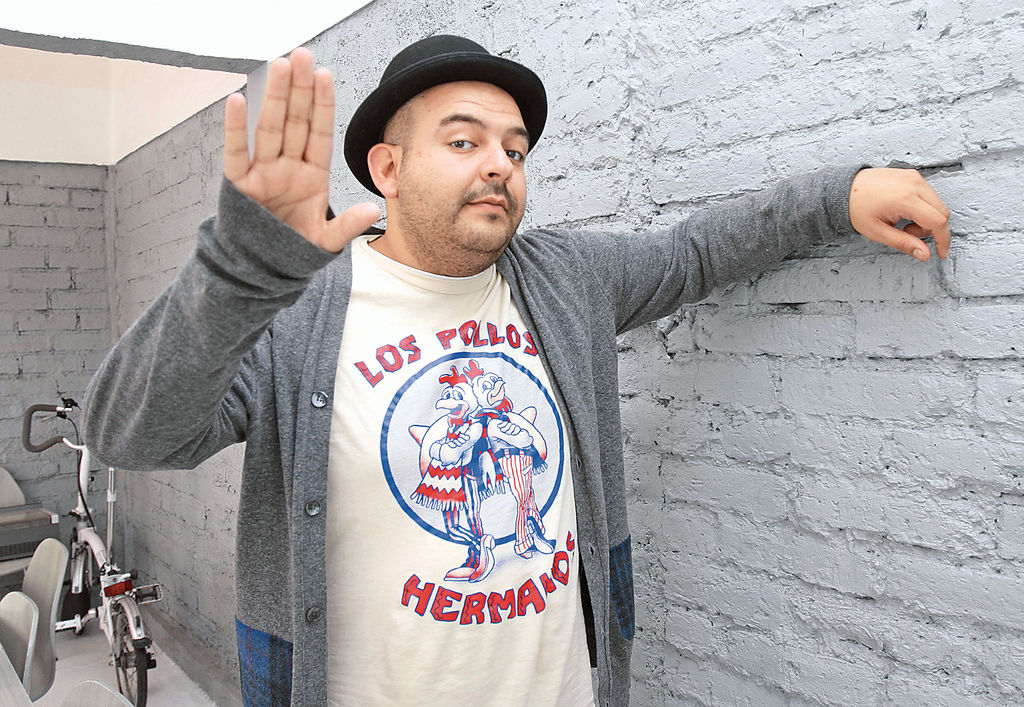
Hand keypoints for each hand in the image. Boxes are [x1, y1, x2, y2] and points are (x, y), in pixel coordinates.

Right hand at [223, 48, 379, 251]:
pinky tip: (238, 100)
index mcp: (312, 176)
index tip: (326, 76)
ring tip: (279, 66)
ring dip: (274, 98)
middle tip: (303, 55)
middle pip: (295, 122)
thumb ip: (348, 226)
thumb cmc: (294, 250)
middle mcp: (287, 168)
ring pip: (269, 128)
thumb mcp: (326, 241)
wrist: (263, 269)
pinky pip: (236, 153)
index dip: (322, 105)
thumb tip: (372, 209)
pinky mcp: (240, 184)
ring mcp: (263, 173)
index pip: (319, 133)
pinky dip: (235, 128)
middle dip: (299, 89)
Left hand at [848, 168, 950, 261]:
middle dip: (930, 229)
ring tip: (902, 221)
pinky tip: (903, 211)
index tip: (940, 253)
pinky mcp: (912, 174)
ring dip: (927, 218)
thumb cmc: (856, 208)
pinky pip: (929, 194)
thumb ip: (903, 243)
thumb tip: (925, 255)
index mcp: (906, 198)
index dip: (943, 240)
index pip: (938, 221)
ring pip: (937, 203)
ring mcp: (914, 177)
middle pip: (942, 212)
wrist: (844, 187)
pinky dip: (923, 207)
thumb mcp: (877, 231)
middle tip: (906, 232)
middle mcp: (914, 184)